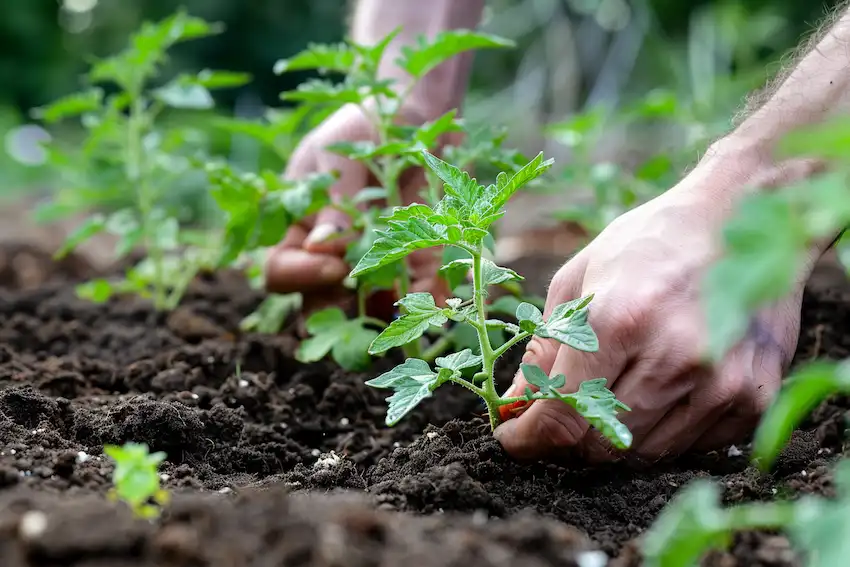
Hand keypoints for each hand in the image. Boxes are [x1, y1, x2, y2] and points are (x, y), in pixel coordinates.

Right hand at [265, 103, 453, 313]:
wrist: (417, 111)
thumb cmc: (366, 124)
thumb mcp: (344, 153)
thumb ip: (338, 200)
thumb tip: (319, 247)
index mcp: (301, 224)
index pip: (281, 269)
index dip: (302, 277)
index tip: (335, 267)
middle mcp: (333, 251)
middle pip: (321, 300)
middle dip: (342, 312)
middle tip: (367, 303)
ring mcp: (375, 258)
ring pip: (372, 304)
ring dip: (389, 311)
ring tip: (412, 307)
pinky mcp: (416, 256)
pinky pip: (420, 287)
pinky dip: (432, 296)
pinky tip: (445, 299)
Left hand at [494, 157, 825, 462]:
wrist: (740, 217)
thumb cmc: (647, 244)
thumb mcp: (578, 280)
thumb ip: (545, 350)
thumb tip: (515, 406)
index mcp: (619, 320)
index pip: (561, 417)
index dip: (527, 439)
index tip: (512, 437)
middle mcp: (674, 356)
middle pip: (599, 445)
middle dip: (564, 442)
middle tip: (556, 417)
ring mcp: (720, 382)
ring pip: (643, 455)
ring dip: (614, 438)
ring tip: (610, 394)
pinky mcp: (753, 396)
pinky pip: (689, 447)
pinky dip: (662, 432)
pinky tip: (658, 391)